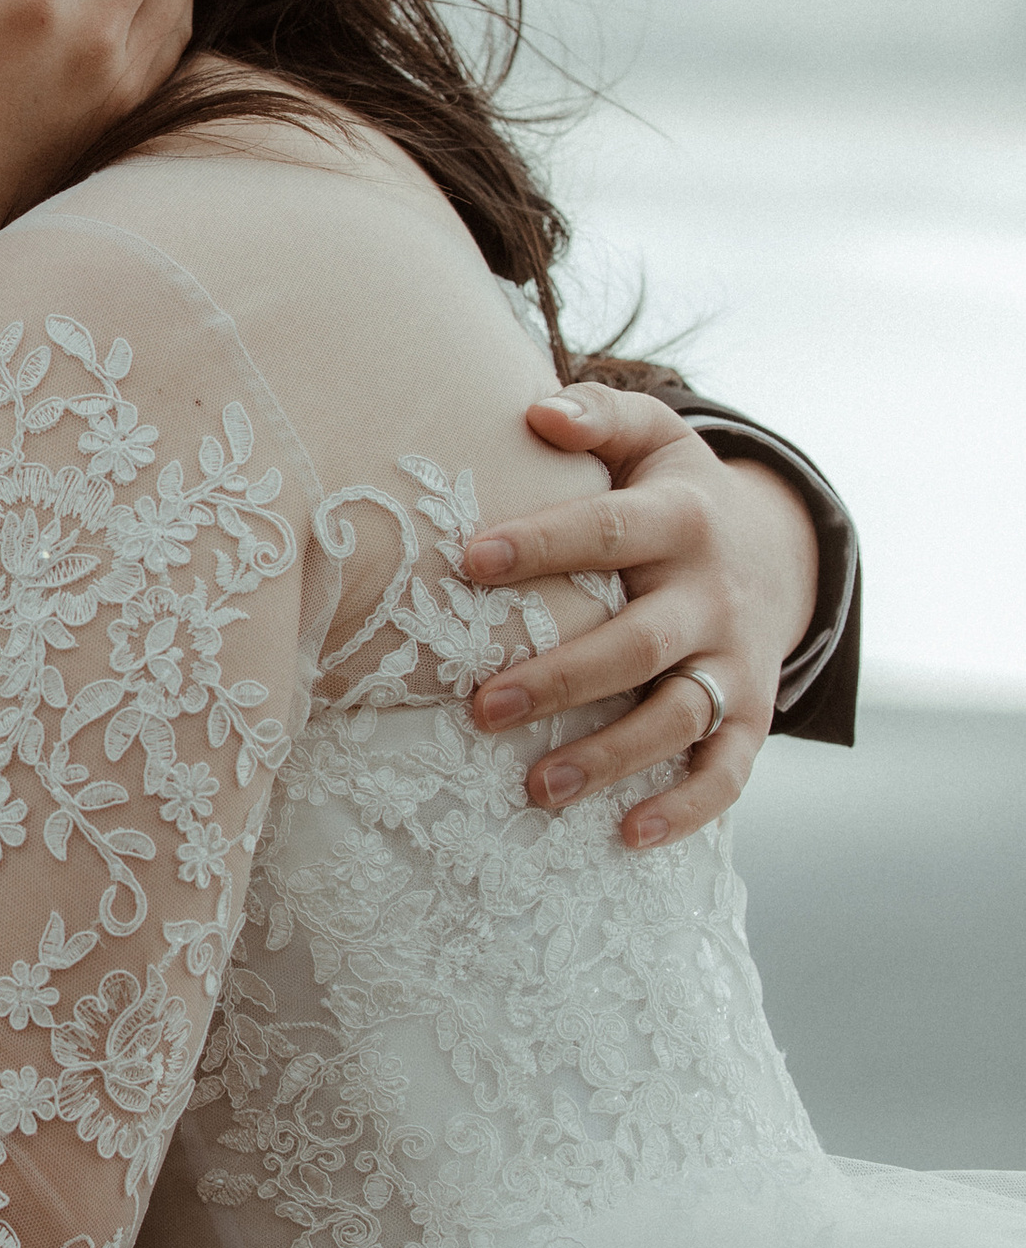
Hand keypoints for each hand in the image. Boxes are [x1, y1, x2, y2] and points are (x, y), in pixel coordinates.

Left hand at [460, 384, 821, 848]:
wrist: (779, 548)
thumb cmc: (674, 492)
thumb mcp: (653, 438)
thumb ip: (599, 415)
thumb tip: (537, 411)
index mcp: (682, 519)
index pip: (610, 531)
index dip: (543, 544)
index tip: (468, 560)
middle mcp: (712, 595)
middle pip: (638, 643)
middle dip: (561, 679)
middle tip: (482, 707)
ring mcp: (735, 661)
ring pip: (677, 717)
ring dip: (610, 756)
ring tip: (537, 790)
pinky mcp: (751, 716)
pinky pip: (728, 772)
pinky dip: (688, 807)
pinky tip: (629, 836)